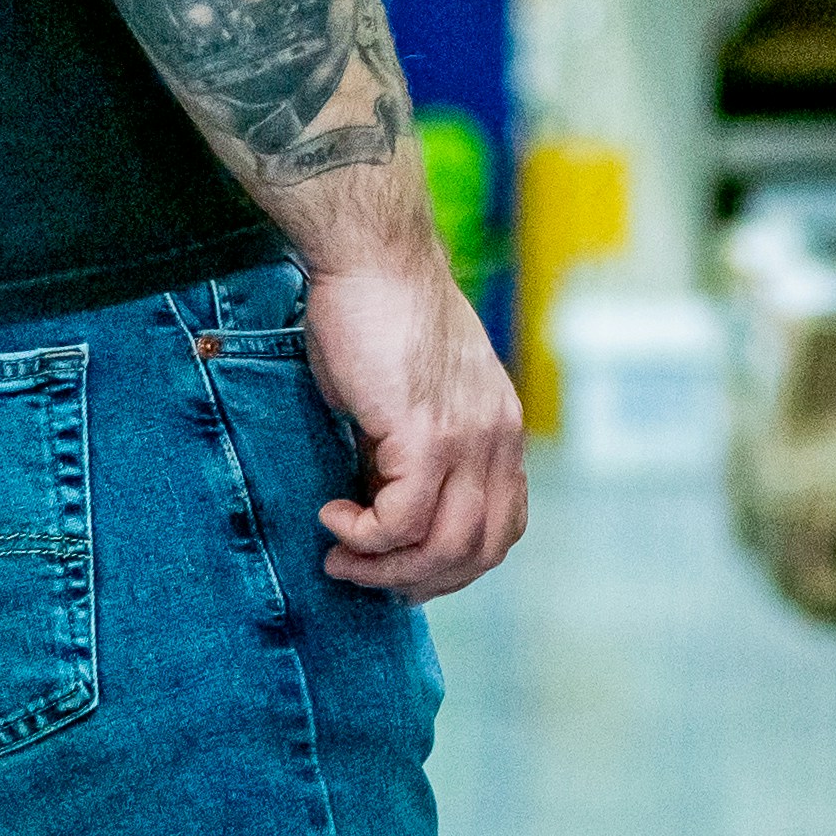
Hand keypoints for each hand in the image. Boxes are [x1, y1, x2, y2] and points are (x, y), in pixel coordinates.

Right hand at [305, 242, 528, 600]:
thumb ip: (415, 450)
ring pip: (444, 547)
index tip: (400, 565)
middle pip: (479, 550)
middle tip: (362, 574)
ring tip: (339, 554)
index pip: (503, 527)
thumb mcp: (414, 395)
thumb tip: (383, 506)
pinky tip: (332, 516)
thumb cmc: (377, 314)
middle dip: (417, 579)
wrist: (372, 256)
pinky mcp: (425, 434)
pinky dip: (363, 535)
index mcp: (501, 429)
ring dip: (385, 568)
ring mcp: (467, 438)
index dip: (452, 562)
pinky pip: (401, 521)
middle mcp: (497, 438)